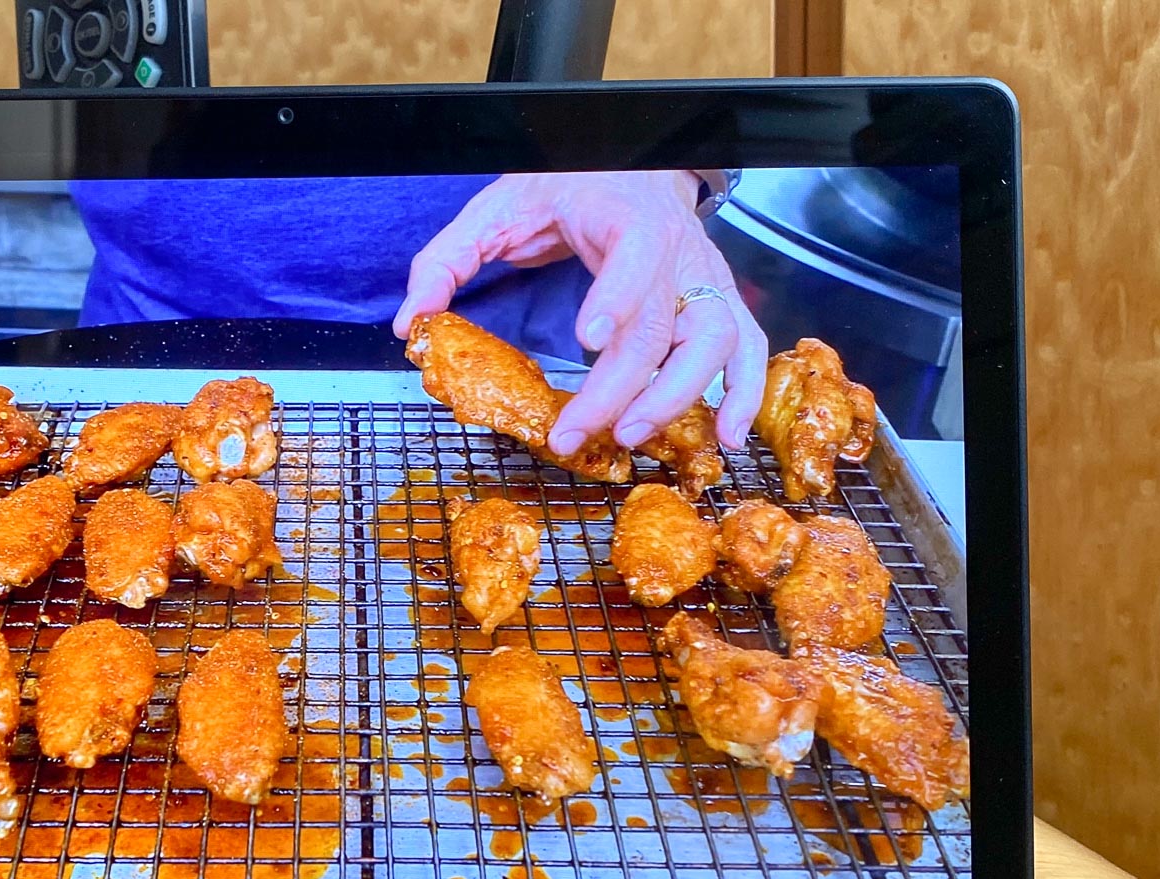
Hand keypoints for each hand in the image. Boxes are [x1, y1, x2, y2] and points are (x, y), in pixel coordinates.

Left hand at [393, 171, 766, 451]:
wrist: (627, 161)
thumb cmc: (566, 185)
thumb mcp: (497, 207)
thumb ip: (447, 260)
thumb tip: (413, 321)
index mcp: (625, 216)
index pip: (633, 256)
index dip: (617, 298)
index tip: (590, 337)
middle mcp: (675, 248)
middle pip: (661, 325)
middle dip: (621, 387)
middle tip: (577, 430)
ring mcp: (702, 277)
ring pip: (714, 341)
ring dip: (680, 396)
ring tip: (634, 436)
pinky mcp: (716, 301)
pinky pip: (746, 348)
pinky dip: (744, 391)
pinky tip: (727, 434)